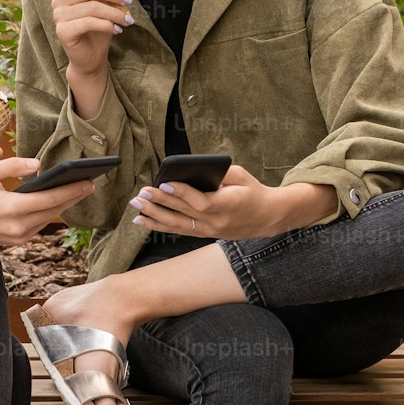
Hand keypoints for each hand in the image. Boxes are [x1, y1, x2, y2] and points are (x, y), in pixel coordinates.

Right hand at [0, 153, 96, 247]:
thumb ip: (13, 166)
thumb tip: (39, 165)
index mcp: (11, 209)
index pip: (49, 199)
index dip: (71, 190)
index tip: (88, 182)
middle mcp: (17, 227)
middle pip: (54, 211)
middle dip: (73, 197)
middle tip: (89, 183)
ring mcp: (18, 237)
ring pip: (48, 219)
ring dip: (63, 205)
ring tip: (77, 190)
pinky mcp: (17, 241)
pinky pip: (39, 225)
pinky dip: (49, 213)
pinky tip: (58, 201)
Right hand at [52, 0, 134, 78]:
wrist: (92, 57)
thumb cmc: (97, 28)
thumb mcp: (103, 0)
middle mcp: (59, 1)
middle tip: (129, 1)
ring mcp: (58, 17)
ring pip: (91, 7)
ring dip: (114, 13)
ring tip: (127, 20)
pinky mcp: (63, 32)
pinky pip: (89, 22)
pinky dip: (107, 25)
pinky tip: (118, 29)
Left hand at [128, 163, 285, 239]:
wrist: (267, 217)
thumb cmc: (253, 191)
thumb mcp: (241, 176)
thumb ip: (218, 174)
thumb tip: (191, 170)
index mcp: (229, 205)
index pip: (201, 201)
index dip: (181, 193)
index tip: (164, 182)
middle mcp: (217, 221)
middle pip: (184, 213)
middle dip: (160, 202)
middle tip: (142, 194)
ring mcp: (210, 230)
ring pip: (178, 225)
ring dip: (154, 215)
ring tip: (136, 207)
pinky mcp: (205, 234)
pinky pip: (179, 230)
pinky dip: (159, 225)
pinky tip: (143, 220)